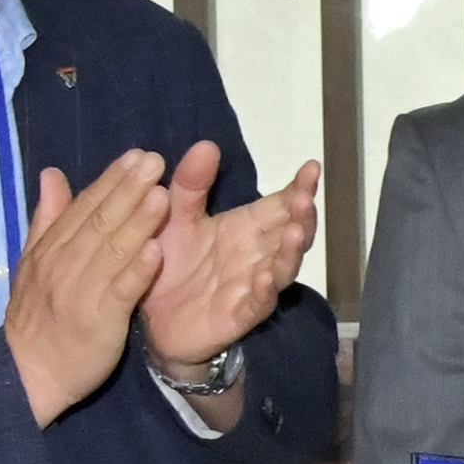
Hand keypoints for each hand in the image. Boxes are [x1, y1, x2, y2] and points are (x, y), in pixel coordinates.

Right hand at [0, 148, 174, 425]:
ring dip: (137, 222)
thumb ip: (47, 220)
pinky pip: (120, 292)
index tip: (137, 155)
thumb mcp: (34, 264)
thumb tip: (52, 174)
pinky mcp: (98, 321)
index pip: (84, 207)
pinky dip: (137, 271)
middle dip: (128, 189)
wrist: (27, 374)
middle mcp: (64, 265)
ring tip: (163, 194)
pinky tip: (156, 251)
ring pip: (112, 251)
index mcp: (51, 249)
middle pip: (99, 221)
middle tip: (155, 161)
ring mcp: (80, 292)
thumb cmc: (38, 318)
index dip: (111, 180)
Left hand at [142, 143, 321, 389]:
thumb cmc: (170, 263)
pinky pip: (257, 304)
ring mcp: (251, 286)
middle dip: (303, 216)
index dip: (298, 187)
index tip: (311, 168)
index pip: (281, 204)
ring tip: (296, 233)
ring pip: (282, 268)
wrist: (151, 318)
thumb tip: (207, 145)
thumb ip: (190, 185)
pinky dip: (264, 292)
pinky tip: (265, 279)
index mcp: (246, 227)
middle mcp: (257, 255)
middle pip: (290, 233)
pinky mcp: (238, 315)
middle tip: (305, 198)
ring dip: (291, 251)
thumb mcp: (175, 216)